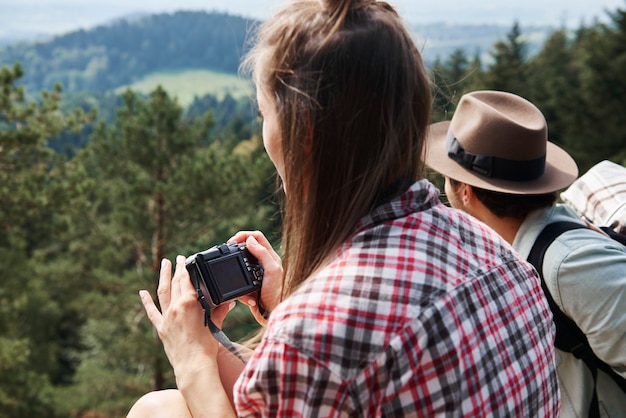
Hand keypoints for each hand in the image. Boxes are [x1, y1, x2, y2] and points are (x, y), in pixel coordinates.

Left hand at [139, 256, 234, 378]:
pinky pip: (151, 312)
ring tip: (164, 264)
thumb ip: (220, 310)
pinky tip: (142, 292)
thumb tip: (229, 302)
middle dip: (178, 268)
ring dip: (163, 276)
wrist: (194, 366)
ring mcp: (167, 317)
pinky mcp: (161, 328)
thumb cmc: (207, 347)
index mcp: (190, 303)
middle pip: (177, 282)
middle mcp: (176, 307)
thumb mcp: (216, 324)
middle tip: (179, 258)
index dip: (189, 268)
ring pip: (163, 292)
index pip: (189, 280)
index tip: (189, 259)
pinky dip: (146, 302)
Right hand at [228, 231, 282, 323]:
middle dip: (236, 250)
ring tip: (234, 274)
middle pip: (247, 248)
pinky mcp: (251, 286)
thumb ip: (263, 254)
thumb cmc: (277, 293)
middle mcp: (264, 263)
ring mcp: (257, 274)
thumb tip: (250, 240)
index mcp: (271, 257)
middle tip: (227, 253)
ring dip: (237, 272)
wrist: (273, 314)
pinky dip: (240, 291)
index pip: (256, 237)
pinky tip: (246, 296)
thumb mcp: (272, 271)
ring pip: (240, 266)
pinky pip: (239, 283)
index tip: (232, 242)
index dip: (243, 235)